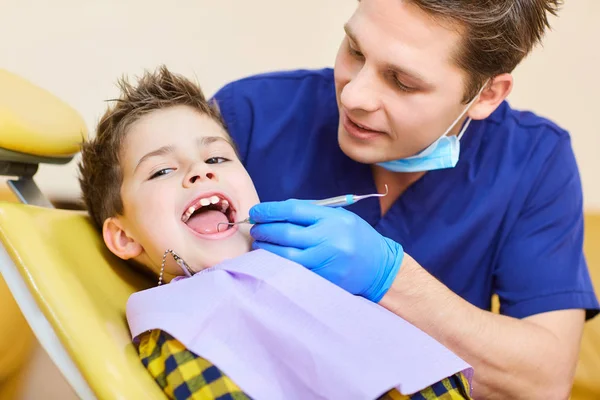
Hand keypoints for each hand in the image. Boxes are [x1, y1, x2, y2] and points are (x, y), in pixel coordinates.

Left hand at [249, 200, 403, 301]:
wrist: (379, 268)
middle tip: (254, 228)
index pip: (293, 210)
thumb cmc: (356, 238)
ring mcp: (325, 262)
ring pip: (284, 255)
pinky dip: (277, 264)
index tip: (257, 211)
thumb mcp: (340, 217)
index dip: (270, 210)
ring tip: (258, 243)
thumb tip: (277, 211)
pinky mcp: (322, 279)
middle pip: (285, 232)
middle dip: (264, 229)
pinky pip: (292, 271)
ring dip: (265, 248)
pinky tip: (269, 259)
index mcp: (333, 219)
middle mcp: (329, 240)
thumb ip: (312, 213)